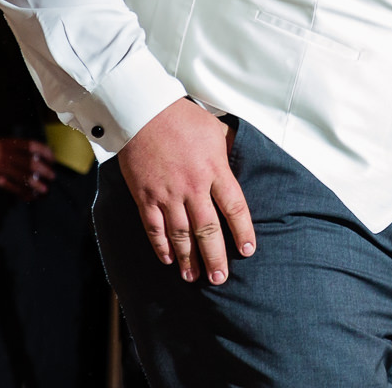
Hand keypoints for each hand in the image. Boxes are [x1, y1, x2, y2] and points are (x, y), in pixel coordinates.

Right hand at [0, 137, 56, 200]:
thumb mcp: (2, 142)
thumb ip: (17, 147)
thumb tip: (36, 155)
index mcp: (9, 143)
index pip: (32, 146)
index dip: (45, 152)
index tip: (52, 158)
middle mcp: (6, 154)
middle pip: (30, 163)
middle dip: (44, 170)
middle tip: (52, 176)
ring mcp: (0, 167)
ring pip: (22, 176)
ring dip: (36, 184)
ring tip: (45, 189)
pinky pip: (11, 187)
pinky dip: (22, 192)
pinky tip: (29, 196)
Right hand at [117, 98, 253, 284]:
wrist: (144, 112)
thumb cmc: (184, 119)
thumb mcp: (216, 131)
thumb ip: (229, 151)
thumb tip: (241, 161)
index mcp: (215, 169)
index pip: (235, 207)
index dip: (242, 231)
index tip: (248, 250)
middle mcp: (193, 186)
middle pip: (208, 229)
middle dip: (215, 257)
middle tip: (220, 278)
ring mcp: (167, 193)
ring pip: (180, 234)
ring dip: (188, 258)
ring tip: (194, 277)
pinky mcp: (145, 195)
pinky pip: (154, 227)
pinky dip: (161, 245)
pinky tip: (169, 259)